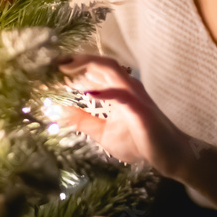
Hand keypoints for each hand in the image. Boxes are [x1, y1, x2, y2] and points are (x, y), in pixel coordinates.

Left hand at [56, 54, 190, 177]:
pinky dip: (105, 92)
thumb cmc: (139, 142)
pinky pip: (123, 95)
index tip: (47, 70)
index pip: (91, 71)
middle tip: (51, 63)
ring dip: (87, 66)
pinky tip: (89, 93)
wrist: (170, 156)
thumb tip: (58, 111)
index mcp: (115, 90)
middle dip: (75, 60)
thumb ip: (83, 121)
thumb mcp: (103, 132)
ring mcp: (134, 95)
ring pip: (111, 69)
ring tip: (66, 67)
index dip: (70, 67)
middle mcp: (125, 86)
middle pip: (99, 63)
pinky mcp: (140, 108)